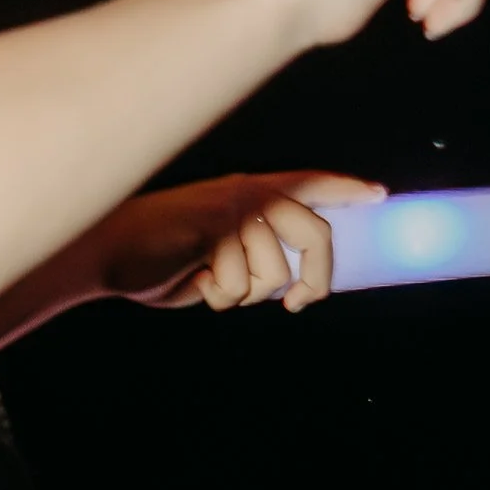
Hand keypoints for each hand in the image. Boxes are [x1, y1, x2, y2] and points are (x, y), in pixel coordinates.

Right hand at [101, 172, 380, 312]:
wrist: (109, 250)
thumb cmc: (162, 258)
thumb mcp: (220, 257)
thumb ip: (256, 259)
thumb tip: (293, 284)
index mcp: (251, 193)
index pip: (309, 184)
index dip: (346, 190)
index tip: (379, 196)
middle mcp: (247, 193)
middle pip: (317, 234)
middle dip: (316, 279)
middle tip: (298, 304)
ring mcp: (231, 208)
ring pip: (274, 273)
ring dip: (244, 295)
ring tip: (212, 283)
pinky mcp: (213, 229)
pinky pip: (239, 284)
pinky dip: (218, 297)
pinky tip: (193, 280)